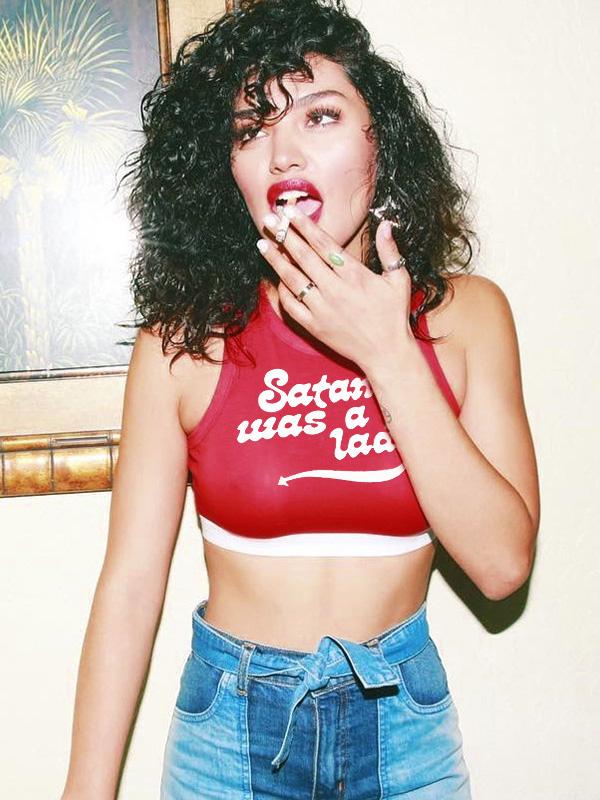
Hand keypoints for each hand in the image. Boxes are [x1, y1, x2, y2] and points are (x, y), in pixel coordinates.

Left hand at [256, 205, 414, 371]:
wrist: (386, 353)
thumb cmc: (394, 316)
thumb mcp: (399, 280)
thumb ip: (389, 252)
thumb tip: (386, 225)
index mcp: (354, 275)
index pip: (324, 244)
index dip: (305, 226)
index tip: (290, 211)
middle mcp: (335, 290)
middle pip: (303, 257)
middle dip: (285, 236)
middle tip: (269, 220)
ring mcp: (322, 309)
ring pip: (293, 279)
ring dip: (276, 260)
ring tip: (263, 244)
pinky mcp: (314, 326)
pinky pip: (291, 306)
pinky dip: (283, 290)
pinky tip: (277, 278)